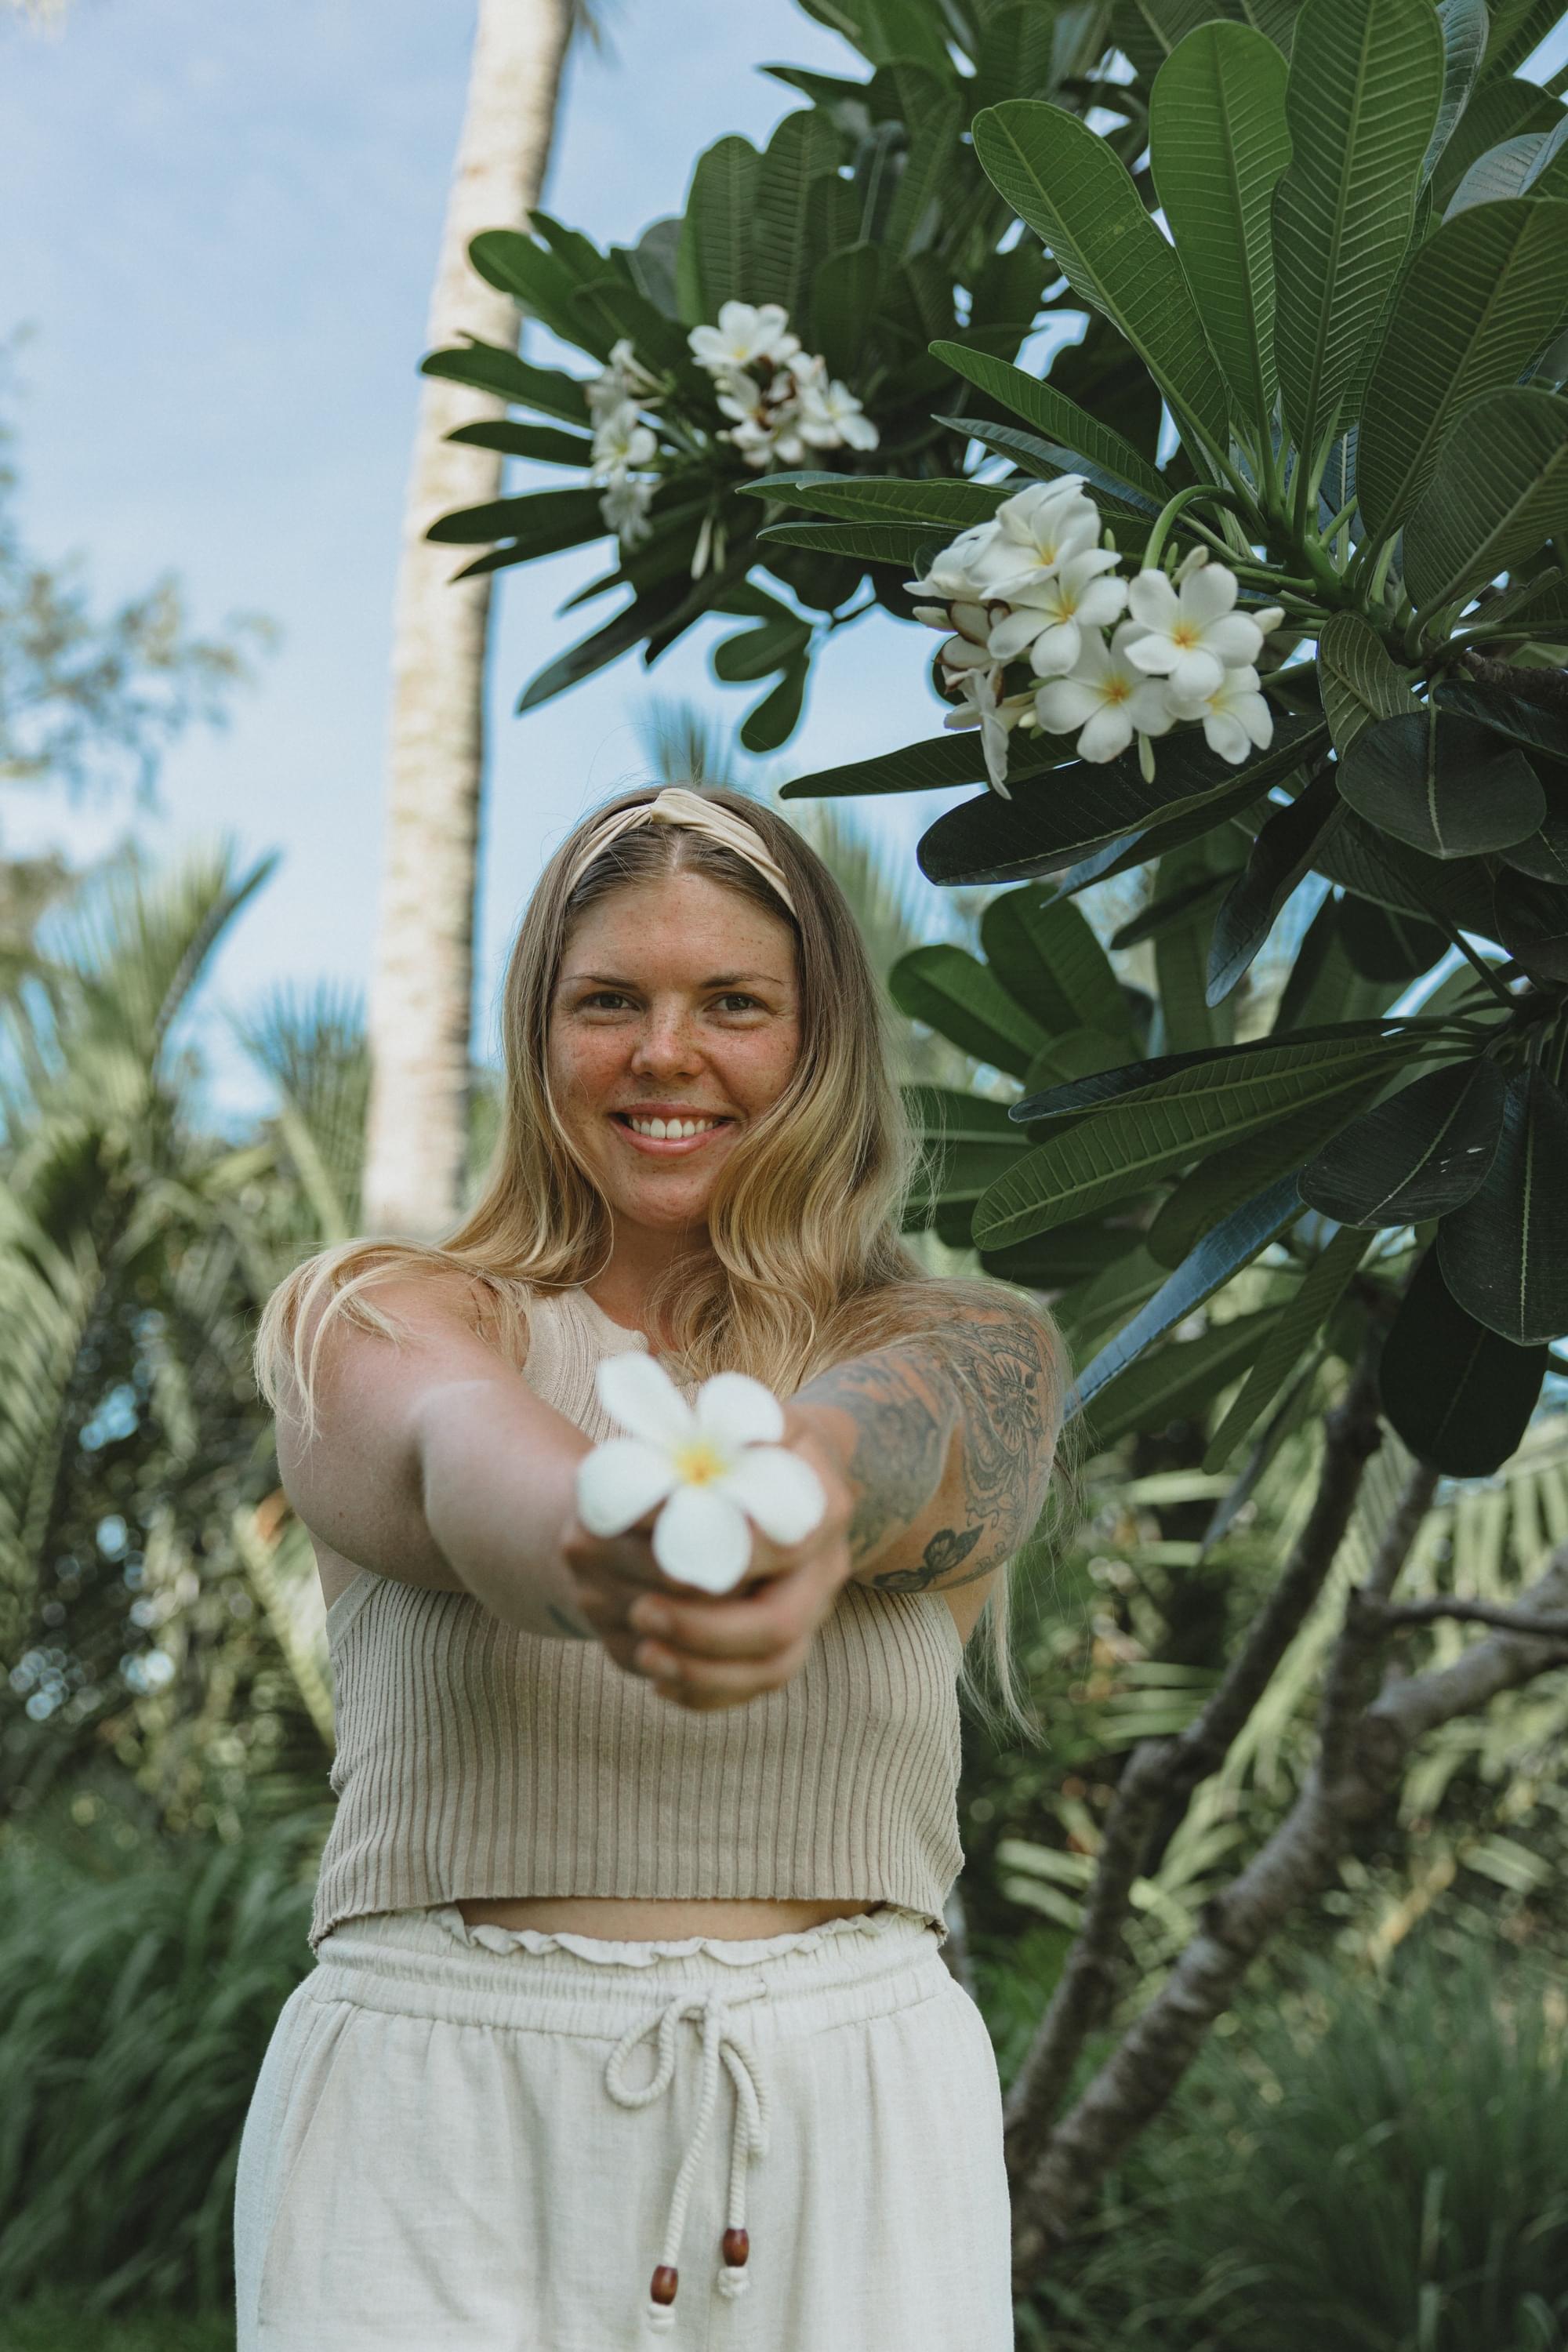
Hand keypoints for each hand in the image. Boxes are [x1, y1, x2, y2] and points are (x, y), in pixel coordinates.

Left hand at [559, 1406, 852, 1711]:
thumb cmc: (745, 1439)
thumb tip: (665, 1486)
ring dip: (702, 1672)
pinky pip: (754, 1687)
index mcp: (823, 1504)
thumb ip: (712, 1445)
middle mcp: (827, 1566)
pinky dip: (707, 1692)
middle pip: (780, 1624)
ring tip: (644, 1655)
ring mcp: (812, 1610)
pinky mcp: (788, 1641)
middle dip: (705, 1629)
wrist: (779, 1467)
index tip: (661, 1552)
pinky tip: (659, 1682)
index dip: (724, 1555)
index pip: (783, 1545)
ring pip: (771, 1669)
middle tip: (640, 1613)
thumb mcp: (737, 1422)